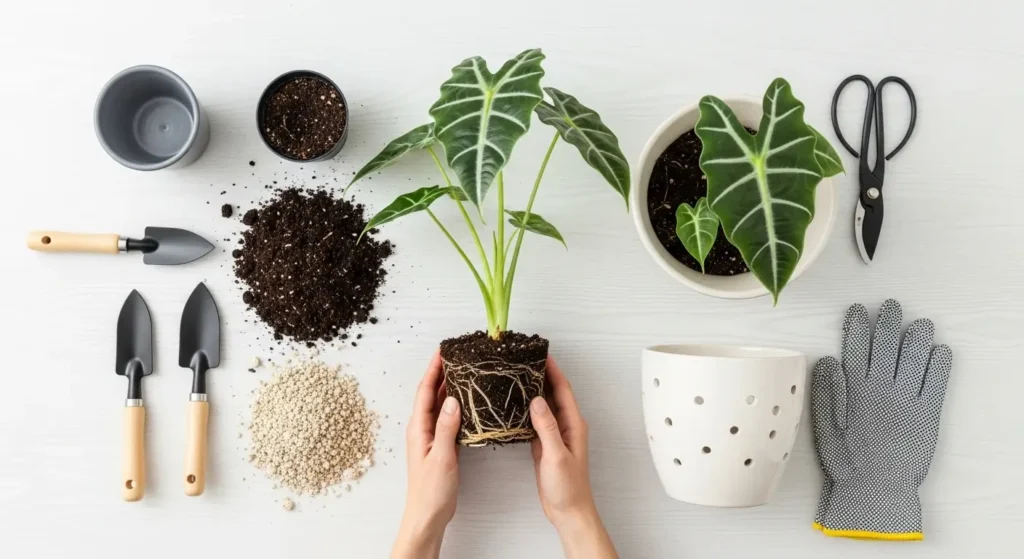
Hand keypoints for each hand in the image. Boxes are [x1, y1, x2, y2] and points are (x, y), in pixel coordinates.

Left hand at [391, 352, 460, 558]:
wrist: (428, 514)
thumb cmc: (431, 490)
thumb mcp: (441, 457)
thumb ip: (446, 428)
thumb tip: (452, 399)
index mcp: (418, 428)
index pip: (424, 391)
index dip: (433, 370)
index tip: (442, 351)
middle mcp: (422, 428)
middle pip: (431, 393)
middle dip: (441, 372)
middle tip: (455, 354)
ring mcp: (430, 436)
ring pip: (439, 404)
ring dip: (448, 386)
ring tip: (462, 370)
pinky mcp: (440, 444)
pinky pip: (447, 417)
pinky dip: (455, 405)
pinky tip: (466, 401)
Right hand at [530, 358, 616, 558]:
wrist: (568, 511)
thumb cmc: (568, 487)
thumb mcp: (556, 455)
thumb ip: (547, 427)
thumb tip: (537, 399)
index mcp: (573, 425)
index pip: (563, 390)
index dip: (553, 371)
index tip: (541, 354)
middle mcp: (566, 426)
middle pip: (554, 393)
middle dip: (542, 375)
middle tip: (525, 359)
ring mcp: (555, 435)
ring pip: (544, 406)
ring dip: (534, 390)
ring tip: (517, 375)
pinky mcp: (545, 445)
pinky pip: (536, 421)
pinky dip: (527, 410)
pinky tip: (515, 404)